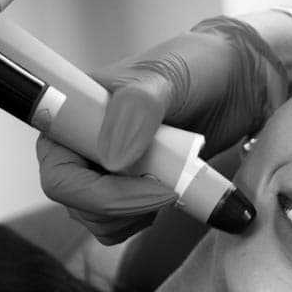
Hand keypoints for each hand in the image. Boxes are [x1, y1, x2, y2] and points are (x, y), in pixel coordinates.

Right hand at [37, 16, 287, 243]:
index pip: (57, 171)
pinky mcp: (133, 188)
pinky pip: (122, 224)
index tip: (151, 182)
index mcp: (73, 114)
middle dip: (124, 205)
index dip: (95, 191)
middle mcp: (82, 145)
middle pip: (77, 202)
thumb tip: (112, 160)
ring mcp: (107, 170)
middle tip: (171, 186)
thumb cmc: (195, 68)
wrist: (235, 85)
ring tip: (175, 183)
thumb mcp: (164, 79)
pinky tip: (175, 194)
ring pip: (99, 219)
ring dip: (138, 214)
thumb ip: (137, 110)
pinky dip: (146, 219)